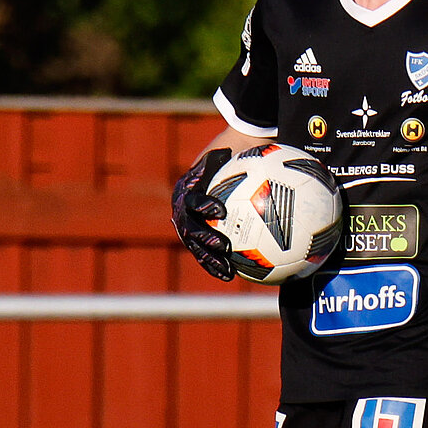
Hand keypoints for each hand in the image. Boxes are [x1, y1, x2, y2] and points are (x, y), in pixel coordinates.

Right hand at [171, 148, 233, 281]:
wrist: (216, 169)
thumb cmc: (226, 159)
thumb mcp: (226, 154)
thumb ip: (231, 156)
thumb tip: (245, 151)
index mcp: (186, 190)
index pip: (192, 199)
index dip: (204, 206)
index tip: (221, 211)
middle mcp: (182, 210)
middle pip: (190, 228)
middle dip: (206, 240)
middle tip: (224, 245)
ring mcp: (187, 227)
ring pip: (196, 247)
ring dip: (211, 260)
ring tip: (229, 271)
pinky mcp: (195, 239)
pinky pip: (204, 255)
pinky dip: (216, 266)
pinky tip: (233, 276)